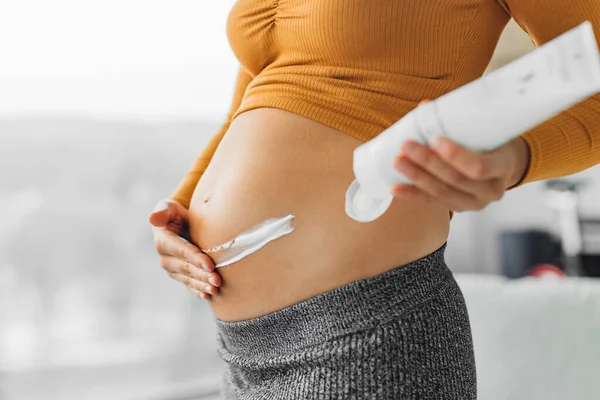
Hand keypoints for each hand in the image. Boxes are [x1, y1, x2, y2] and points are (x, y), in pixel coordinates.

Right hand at [149, 198, 220, 299]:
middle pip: (186, 268)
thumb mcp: (168, 208)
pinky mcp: (180, 275)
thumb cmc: (174, 213)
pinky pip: (189, 285)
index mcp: (163, 242)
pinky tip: (208, 295)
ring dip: (202, 284)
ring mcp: (172, 269)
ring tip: (215, 288)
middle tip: (217, 279)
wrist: (176, 223)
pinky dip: (198, 290)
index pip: (181, 251)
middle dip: (202, 274)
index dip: (195, 258)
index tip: (210, 264)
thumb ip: (163, 211)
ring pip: (189, 278)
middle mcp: (165, 258)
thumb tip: (153, 217)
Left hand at [390, 101, 529, 211]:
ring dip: (416, 177)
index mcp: (503, 167)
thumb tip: (424, 107)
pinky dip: (412, 194)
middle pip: (455, 179)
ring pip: (441, 192)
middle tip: (406, 146)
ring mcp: (474, 203)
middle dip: (428, 162)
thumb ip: (458, 121)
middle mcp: (490, 190)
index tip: (434, 139)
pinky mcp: (458, 208)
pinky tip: (395, 188)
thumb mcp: (486, 128)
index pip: (479, 166)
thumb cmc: (493, 141)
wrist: (503, 164)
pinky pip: (432, 202)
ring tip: (397, 162)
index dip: (455, 155)